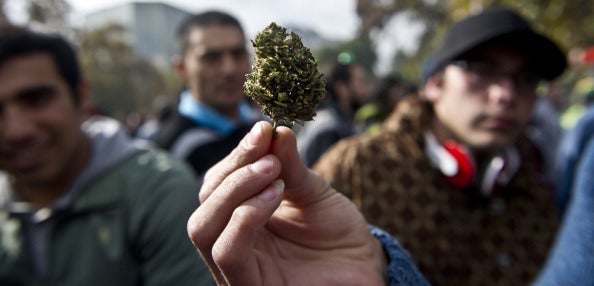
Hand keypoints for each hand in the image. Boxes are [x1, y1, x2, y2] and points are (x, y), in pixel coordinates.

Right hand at [188, 121, 385, 284]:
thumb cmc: (336, 231)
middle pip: (204, 205)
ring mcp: (237, 269)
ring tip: (274, 173)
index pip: (217, 186)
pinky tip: (275, 195)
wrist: (365, 266)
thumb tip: (273, 129)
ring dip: (236, 191)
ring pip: (204, 228)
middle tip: (269, 156)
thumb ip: (290, 165)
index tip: (262, 131)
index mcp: (239, 218)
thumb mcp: (312, 191)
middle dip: (233, 172)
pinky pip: (228, 253)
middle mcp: (232, 243)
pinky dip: (246, 217)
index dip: (236, 157)